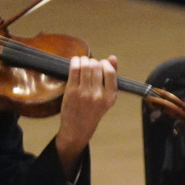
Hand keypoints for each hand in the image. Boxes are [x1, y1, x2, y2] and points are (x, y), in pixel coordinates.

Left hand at [55, 55, 118, 170]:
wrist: (78, 128)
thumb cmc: (93, 111)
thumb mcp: (107, 97)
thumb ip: (111, 78)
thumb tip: (112, 57)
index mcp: (110, 96)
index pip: (110, 72)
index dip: (105, 63)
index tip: (101, 64)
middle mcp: (98, 95)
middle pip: (97, 67)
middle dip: (93, 61)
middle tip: (89, 63)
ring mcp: (84, 93)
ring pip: (85, 67)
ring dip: (83, 59)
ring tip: (82, 60)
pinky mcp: (71, 91)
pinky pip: (74, 70)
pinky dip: (74, 62)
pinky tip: (75, 61)